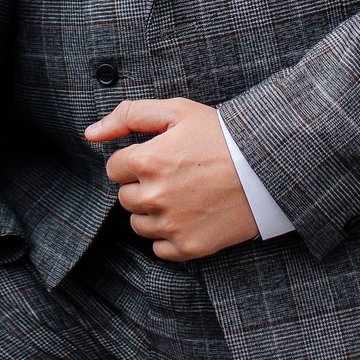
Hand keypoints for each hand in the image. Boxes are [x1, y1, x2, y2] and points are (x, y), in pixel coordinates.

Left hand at [86, 97, 261, 260]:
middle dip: (143, 186)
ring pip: (138, 224)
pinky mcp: (188, 247)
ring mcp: (171, 225)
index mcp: (148, 160)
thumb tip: (91, 134)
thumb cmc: (223, 135)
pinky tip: (190, 216)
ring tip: (184, 194)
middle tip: (175, 175)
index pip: (114, 168)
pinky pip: (159, 248)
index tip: (160, 157)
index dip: (135, 160)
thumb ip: (128, 116)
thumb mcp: (177, 111)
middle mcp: (155, 196)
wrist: (268, 168)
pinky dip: (170, 236)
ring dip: (153, 212)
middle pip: (125, 197)